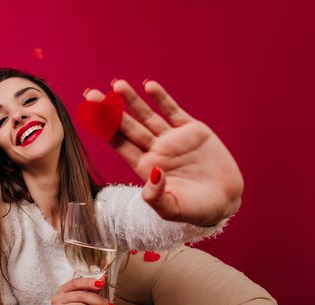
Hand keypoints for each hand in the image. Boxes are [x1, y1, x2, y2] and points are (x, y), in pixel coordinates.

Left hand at [84, 80, 243, 226]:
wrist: (225, 201)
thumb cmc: (196, 210)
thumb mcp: (173, 209)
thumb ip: (156, 196)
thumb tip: (152, 175)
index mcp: (145, 167)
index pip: (120, 145)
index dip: (104, 130)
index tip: (89, 115)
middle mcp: (155, 150)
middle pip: (127, 127)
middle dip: (110, 111)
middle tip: (92, 95)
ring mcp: (172, 139)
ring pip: (147, 116)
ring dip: (132, 101)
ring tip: (117, 85)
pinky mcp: (192, 131)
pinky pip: (173, 111)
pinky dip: (162, 99)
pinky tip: (149, 86)